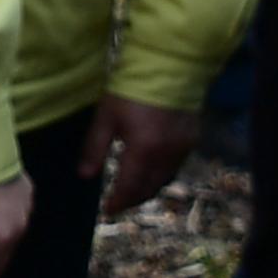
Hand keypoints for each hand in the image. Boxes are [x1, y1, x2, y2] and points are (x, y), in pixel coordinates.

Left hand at [79, 95, 200, 217]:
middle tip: (118, 204)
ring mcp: (183, 149)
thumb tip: (84, 176)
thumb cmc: (131, 89)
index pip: (130, 187)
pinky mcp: (192, 140)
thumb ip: (95, 148)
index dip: (118, 202)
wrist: (170, 66)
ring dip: (147, 189)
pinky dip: (161, 175)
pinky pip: (175, 167)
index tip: (107, 210)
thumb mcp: (106, 117)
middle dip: (132, 200)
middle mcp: (167, 155)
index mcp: (144, 151)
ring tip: (132, 192)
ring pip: (164, 180)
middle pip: (149, 188)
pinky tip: (150, 172)